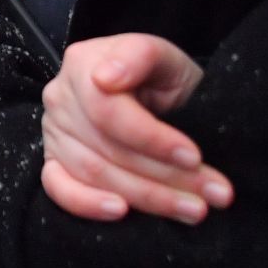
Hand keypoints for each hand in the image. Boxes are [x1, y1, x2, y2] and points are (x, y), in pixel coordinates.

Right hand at [40, 33, 231, 224]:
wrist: (155, 94)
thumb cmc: (163, 77)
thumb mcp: (164, 58)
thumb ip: (140, 56)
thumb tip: (106, 78)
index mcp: (82, 63)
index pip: (108, 110)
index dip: (152, 138)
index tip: (194, 157)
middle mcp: (60, 97)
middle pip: (106, 148)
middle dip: (165, 176)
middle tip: (214, 194)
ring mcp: (53, 131)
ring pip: (94, 174)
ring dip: (147, 198)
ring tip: (194, 209)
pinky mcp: (53, 161)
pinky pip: (58, 188)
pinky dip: (87, 205)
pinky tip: (121, 212)